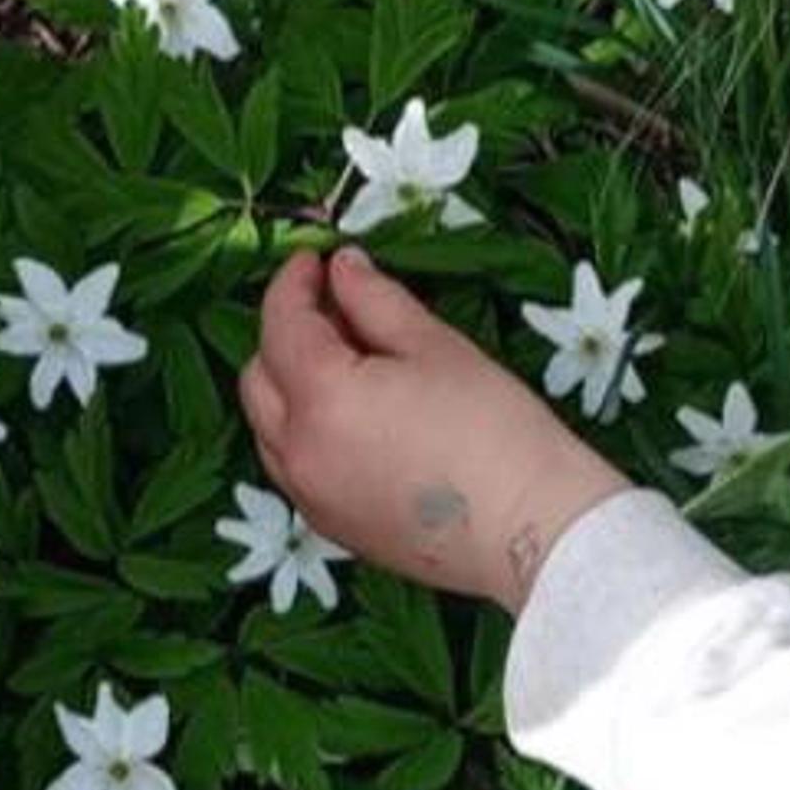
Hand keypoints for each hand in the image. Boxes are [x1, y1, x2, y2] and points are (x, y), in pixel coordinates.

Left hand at [238, 245, 627, 611]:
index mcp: (321, 398)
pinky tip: (355, 419)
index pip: (281, 324)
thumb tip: (344, 268)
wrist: (530, 529)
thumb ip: (376, 300)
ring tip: (347, 365)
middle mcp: (298, 452)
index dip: (293, 283)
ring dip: (289, 387)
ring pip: (269, 426)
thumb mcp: (435, 347)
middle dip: (285, 334)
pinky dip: (305, 432)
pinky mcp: (331, 527)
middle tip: (336, 310)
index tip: (315, 260)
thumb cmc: (494, 431)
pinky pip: (293, 467)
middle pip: (259, 376)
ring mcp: (309, 497)